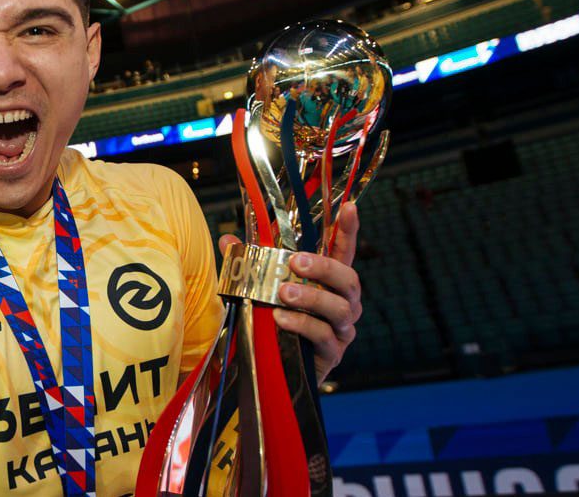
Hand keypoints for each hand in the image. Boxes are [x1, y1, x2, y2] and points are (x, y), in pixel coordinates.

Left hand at [218, 202, 362, 384]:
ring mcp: (341, 329)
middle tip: (297, 262)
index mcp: (329, 282)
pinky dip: (302, 324)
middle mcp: (343, 303)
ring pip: (338, 308)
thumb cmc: (271, 322)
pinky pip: (323, 336)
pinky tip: (281, 319)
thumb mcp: (258, 291)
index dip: (349, 230)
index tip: (350, 207)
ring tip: (283, 293)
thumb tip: (227, 240)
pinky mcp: (332, 353)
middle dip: (325, 267)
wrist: (270, 370)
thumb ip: (249, 266)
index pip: (344, 252)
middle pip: (349, 279)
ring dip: (311, 297)